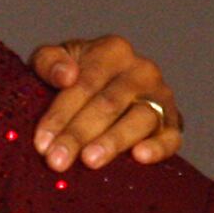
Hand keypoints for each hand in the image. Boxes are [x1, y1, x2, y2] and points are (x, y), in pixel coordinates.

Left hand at [24, 33, 184, 170]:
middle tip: (56, 161)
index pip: (84, 84)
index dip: (61, 114)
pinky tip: (140, 157)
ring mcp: (160, 96)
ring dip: (113, 141)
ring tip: (89, 161)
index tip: (41, 143)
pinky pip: (171, 137)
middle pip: (108, 104)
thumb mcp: (53, 62)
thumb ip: (48, 62)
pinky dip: (158, 147)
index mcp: (112, 51)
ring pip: (140, 118)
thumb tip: (66, 76)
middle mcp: (141, 70)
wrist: (105, 91)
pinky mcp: (173, 123)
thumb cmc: (72, 78)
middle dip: (78, 134)